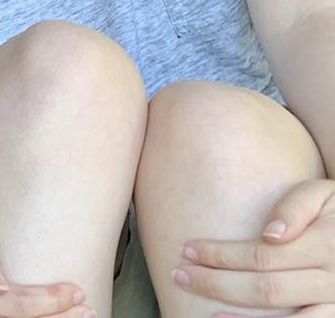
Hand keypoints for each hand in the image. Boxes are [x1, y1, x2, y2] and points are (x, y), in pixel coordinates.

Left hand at [175, 180, 334, 317]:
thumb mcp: (323, 194)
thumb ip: (296, 207)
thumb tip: (269, 235)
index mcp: (325, 246)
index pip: (262, 256)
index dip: (221, 255)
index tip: (187, 249)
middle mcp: (334, 283)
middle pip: (266, 291)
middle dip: (217, 285)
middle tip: (179, 276)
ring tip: (207, 317)